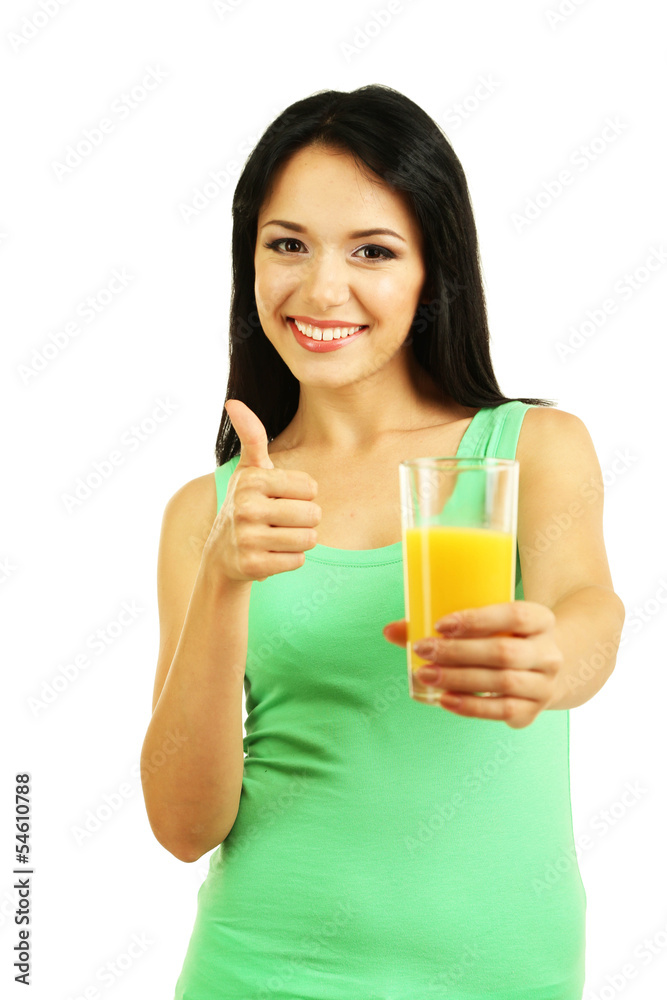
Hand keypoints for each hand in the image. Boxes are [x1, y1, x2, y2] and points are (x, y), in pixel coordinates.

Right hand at [204, 399, 321, 582]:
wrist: (222, 553)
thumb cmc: (247, 504)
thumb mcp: (250, 470)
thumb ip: (251, 436)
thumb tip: (232, 402)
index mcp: (251, 480)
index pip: (311, 488)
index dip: (303, 495)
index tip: (280, 498)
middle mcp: (246, 508)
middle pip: (313, 514)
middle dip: (304, 520)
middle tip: (280, 521)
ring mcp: (248, 539)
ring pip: (308, 539)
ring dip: (299, 541)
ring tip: (277, 537)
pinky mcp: (253, 567)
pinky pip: (298, 561)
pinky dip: (290, 560)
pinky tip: (271, 554)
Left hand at [382, 602, 564, 728]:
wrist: (541, 668)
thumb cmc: (502, 638)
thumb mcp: (486, 624)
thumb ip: (442, 625)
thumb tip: (390, 630)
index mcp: (541, 620)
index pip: (514, 616)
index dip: (478, 620)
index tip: (440, 624)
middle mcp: (549, 653)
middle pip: (504, 653)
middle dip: (458, 653)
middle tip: (422, 651)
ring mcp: (545, 684)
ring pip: (502, 683)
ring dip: (458, 680)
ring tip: (425, 675)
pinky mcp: (533, 710)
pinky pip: (502, 711)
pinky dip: (471, 707)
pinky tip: (444, 700)